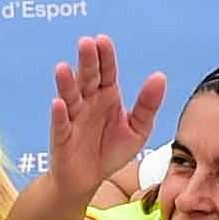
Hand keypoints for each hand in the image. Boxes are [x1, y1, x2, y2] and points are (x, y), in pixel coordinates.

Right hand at [46, 35, 167, 202]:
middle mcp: (88, 103)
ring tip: (63, 68)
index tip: (103, 40)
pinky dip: (59, 114)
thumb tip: (159, 76)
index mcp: (107, 96)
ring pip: (70, 97)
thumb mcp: (138, 128)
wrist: (88, 180)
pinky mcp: (62, 137)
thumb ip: (148, 104)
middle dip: (86, 61)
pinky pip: (61, 124)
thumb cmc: (111, 151)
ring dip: (66, 83)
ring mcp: (73, 118)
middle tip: (86, 43)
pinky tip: (59, 104)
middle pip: (87, 78)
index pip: (107, 71)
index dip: (105, 56)